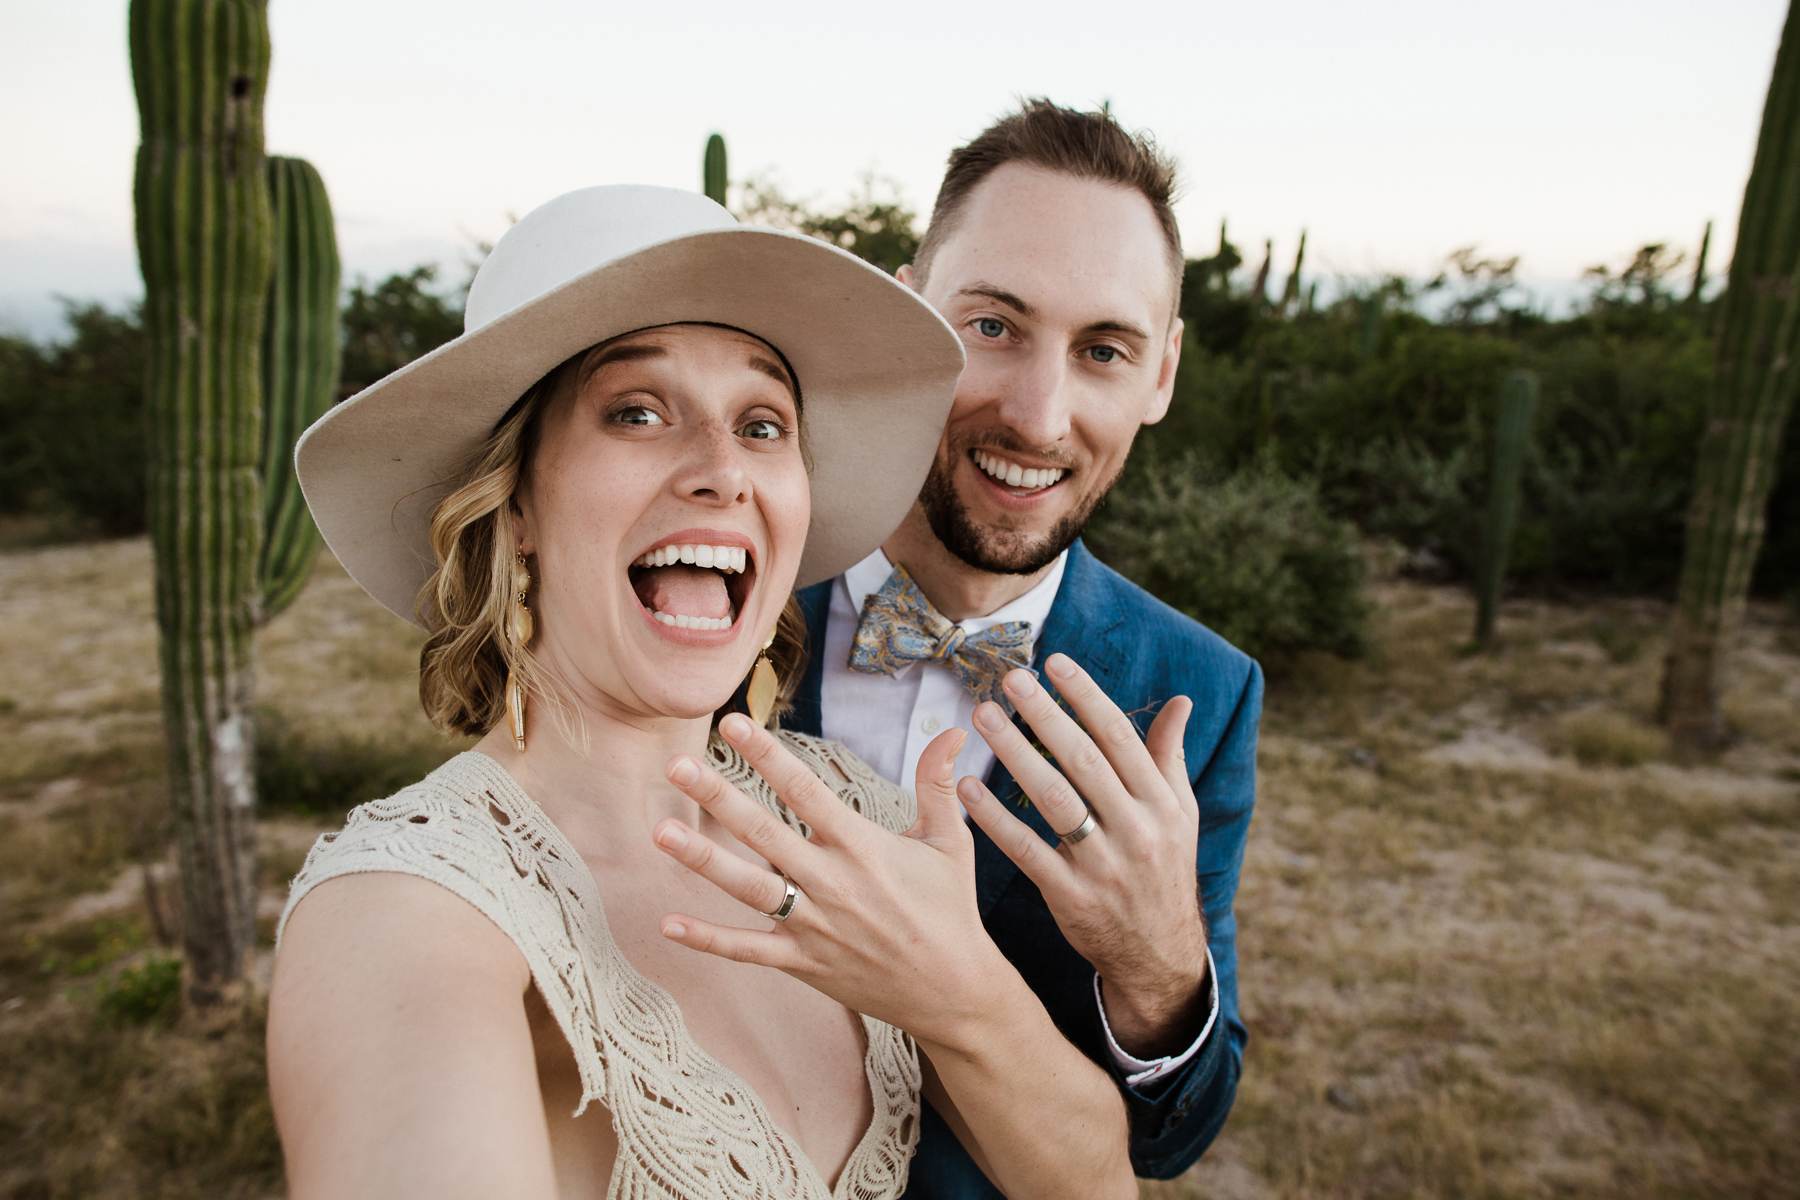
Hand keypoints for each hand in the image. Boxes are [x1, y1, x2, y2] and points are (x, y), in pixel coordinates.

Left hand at [651, 714, 1006, 1049]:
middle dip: (717, 796)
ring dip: (702, 859)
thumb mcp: (950, 841)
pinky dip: (708, 938)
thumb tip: (955, 726)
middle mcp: (832, 882)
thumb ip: (937, 782)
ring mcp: (814, 926)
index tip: (733, 724)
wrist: (954, 993)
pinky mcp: (803, 965)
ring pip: (747, 887)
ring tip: (659, 830)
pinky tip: (668, 923)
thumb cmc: (950, 910)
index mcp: (862, 847)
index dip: (768, 755)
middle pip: (763, 832)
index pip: (805, 790)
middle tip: (675, 765)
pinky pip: (748, 950)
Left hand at [961, 653, 1208, 1056]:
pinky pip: (1027, 850)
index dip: (1086, 697)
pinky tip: (967, 788)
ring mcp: (1103, 864)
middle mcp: (1137, 829)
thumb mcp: (1180, 815)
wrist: (1159, 953)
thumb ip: (1170, 758)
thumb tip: (1181, 702)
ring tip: (983, 717)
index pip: (1120, 738)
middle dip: (1044, 716)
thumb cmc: (1164, 869)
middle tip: (1009, 680)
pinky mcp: (1070, 896)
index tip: (1054, 664)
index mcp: (1162, 802)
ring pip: (1054, 799)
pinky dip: (996, 819)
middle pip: (1084, 761)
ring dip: (1015, 754)